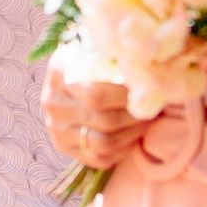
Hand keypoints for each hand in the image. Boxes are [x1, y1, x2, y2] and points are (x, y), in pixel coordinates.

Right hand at [42, 49, 148, 169]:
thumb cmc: (82, 60)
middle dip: (134, 118)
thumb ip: (110, 51)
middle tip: (152, 112)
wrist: (60, 82)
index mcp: (60, 75)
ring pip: (103, 143)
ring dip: (131, 136)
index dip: (126, 97)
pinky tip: (130, 138)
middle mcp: (54, 104)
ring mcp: (57, 129)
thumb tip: (143, 58)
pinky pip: (99, 159)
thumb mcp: (89, 47)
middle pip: (103, 120)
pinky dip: (120, 152)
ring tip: (144, 125)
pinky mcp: (64, 147)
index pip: (97, 94)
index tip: (146, 93)